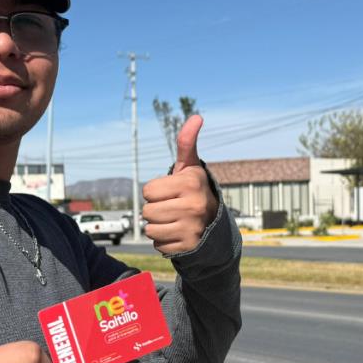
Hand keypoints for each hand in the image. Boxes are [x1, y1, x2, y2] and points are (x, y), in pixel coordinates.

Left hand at [142, 115, 217, 254]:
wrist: (214, 224)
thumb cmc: (193, 191)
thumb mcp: (190, 168)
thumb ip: (187, 143)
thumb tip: (197, 117)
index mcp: (191, 183)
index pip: (148, 191)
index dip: (156, 192)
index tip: (172, 193)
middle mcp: (194, 205)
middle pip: (147, 211)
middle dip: (156, 210)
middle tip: (173, 208)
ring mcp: (192, 228)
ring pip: (150, 229)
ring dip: (158, 227)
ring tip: (174, 221)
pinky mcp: (188, 246)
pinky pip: (158, 245)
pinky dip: (164, 241)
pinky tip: (178, 234)